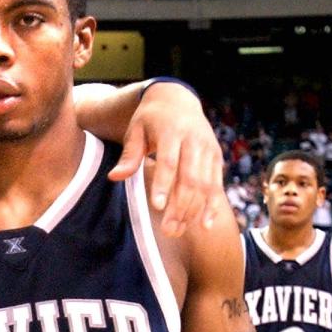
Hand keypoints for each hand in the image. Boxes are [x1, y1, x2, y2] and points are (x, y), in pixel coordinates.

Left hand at [108, 82, 223, 235]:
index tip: (157, 207)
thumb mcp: (135, 131)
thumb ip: (129, 155)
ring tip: (178, 231)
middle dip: (179, 206)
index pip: (169, 160)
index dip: (164, 184)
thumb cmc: (150, 119)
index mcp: (172, 131)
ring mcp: (209, 150)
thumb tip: (114, 177)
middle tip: (167, 230)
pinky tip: (205, 225)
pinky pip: (217, 185)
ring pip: (205, 184)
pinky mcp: (217, 158)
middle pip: (190, 177)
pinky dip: (212, 206)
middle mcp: (195, 140)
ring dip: (194, 210)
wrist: (178, 100)